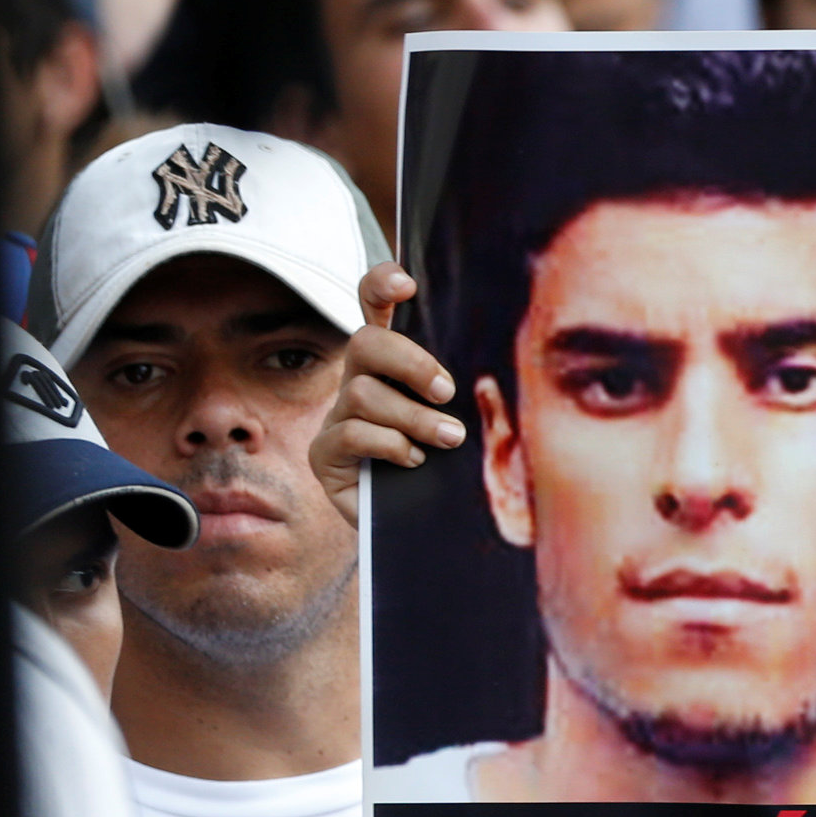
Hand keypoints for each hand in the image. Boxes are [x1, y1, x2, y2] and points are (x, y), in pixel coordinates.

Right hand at [309, 262, 466, 532]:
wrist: (427, 531)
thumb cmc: (453, 472)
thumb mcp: (473, 429)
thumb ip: (476, 399)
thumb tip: (490, 382)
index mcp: (392, 367)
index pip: (373, 308)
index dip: (380, 286)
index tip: (407, 285)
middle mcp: (359, 383)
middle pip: (364, 343)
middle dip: (409, 362)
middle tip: (446, 391)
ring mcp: (337, 418)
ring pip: (363, 393)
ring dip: (412, 416)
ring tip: (446, 438)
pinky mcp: (325, 455)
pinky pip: (351, 433)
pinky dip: (389, 445)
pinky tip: (412, 461)